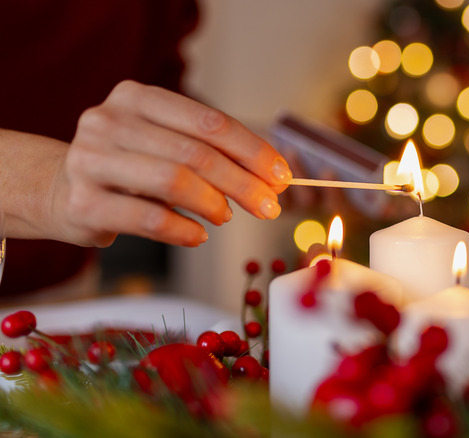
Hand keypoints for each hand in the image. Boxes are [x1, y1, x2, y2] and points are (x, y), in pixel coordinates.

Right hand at [51, 80, 290, 246]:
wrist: (60, 189)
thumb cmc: (129, 165)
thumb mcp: (164, 143)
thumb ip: (211, 151)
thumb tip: (272, 179)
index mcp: (136, 97)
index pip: (210, 122)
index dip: (253, 151)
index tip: (281, 176)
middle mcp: (108, 121)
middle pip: (196, 154)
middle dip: (243, 183)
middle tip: (269, 207)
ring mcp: (90, 160)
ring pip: (174, 182)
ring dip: (214, 204)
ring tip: (226, 215)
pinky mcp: (83, 203)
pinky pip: (150, 219)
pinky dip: (184, 231)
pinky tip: (199, 235)